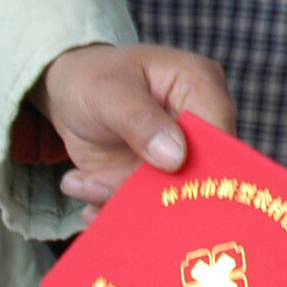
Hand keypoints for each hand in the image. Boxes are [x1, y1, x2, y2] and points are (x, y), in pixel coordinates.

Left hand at [33, 43, 233, 219]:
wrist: (67, 94)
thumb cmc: (93, 78)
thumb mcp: (107, 92)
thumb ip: (139, 120)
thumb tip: (176, 157)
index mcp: (200, 84)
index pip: (219, 133)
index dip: (204, 166)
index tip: (167, 187)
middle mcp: (199, 123)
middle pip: (202, 174)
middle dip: (157, 194)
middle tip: (112, 192)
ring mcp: (181, 156)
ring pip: (172, 199)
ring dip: (128, 201)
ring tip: (91, 186)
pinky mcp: (159, 181)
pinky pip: (149, 208)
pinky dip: (116, 207)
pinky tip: (88, 189)